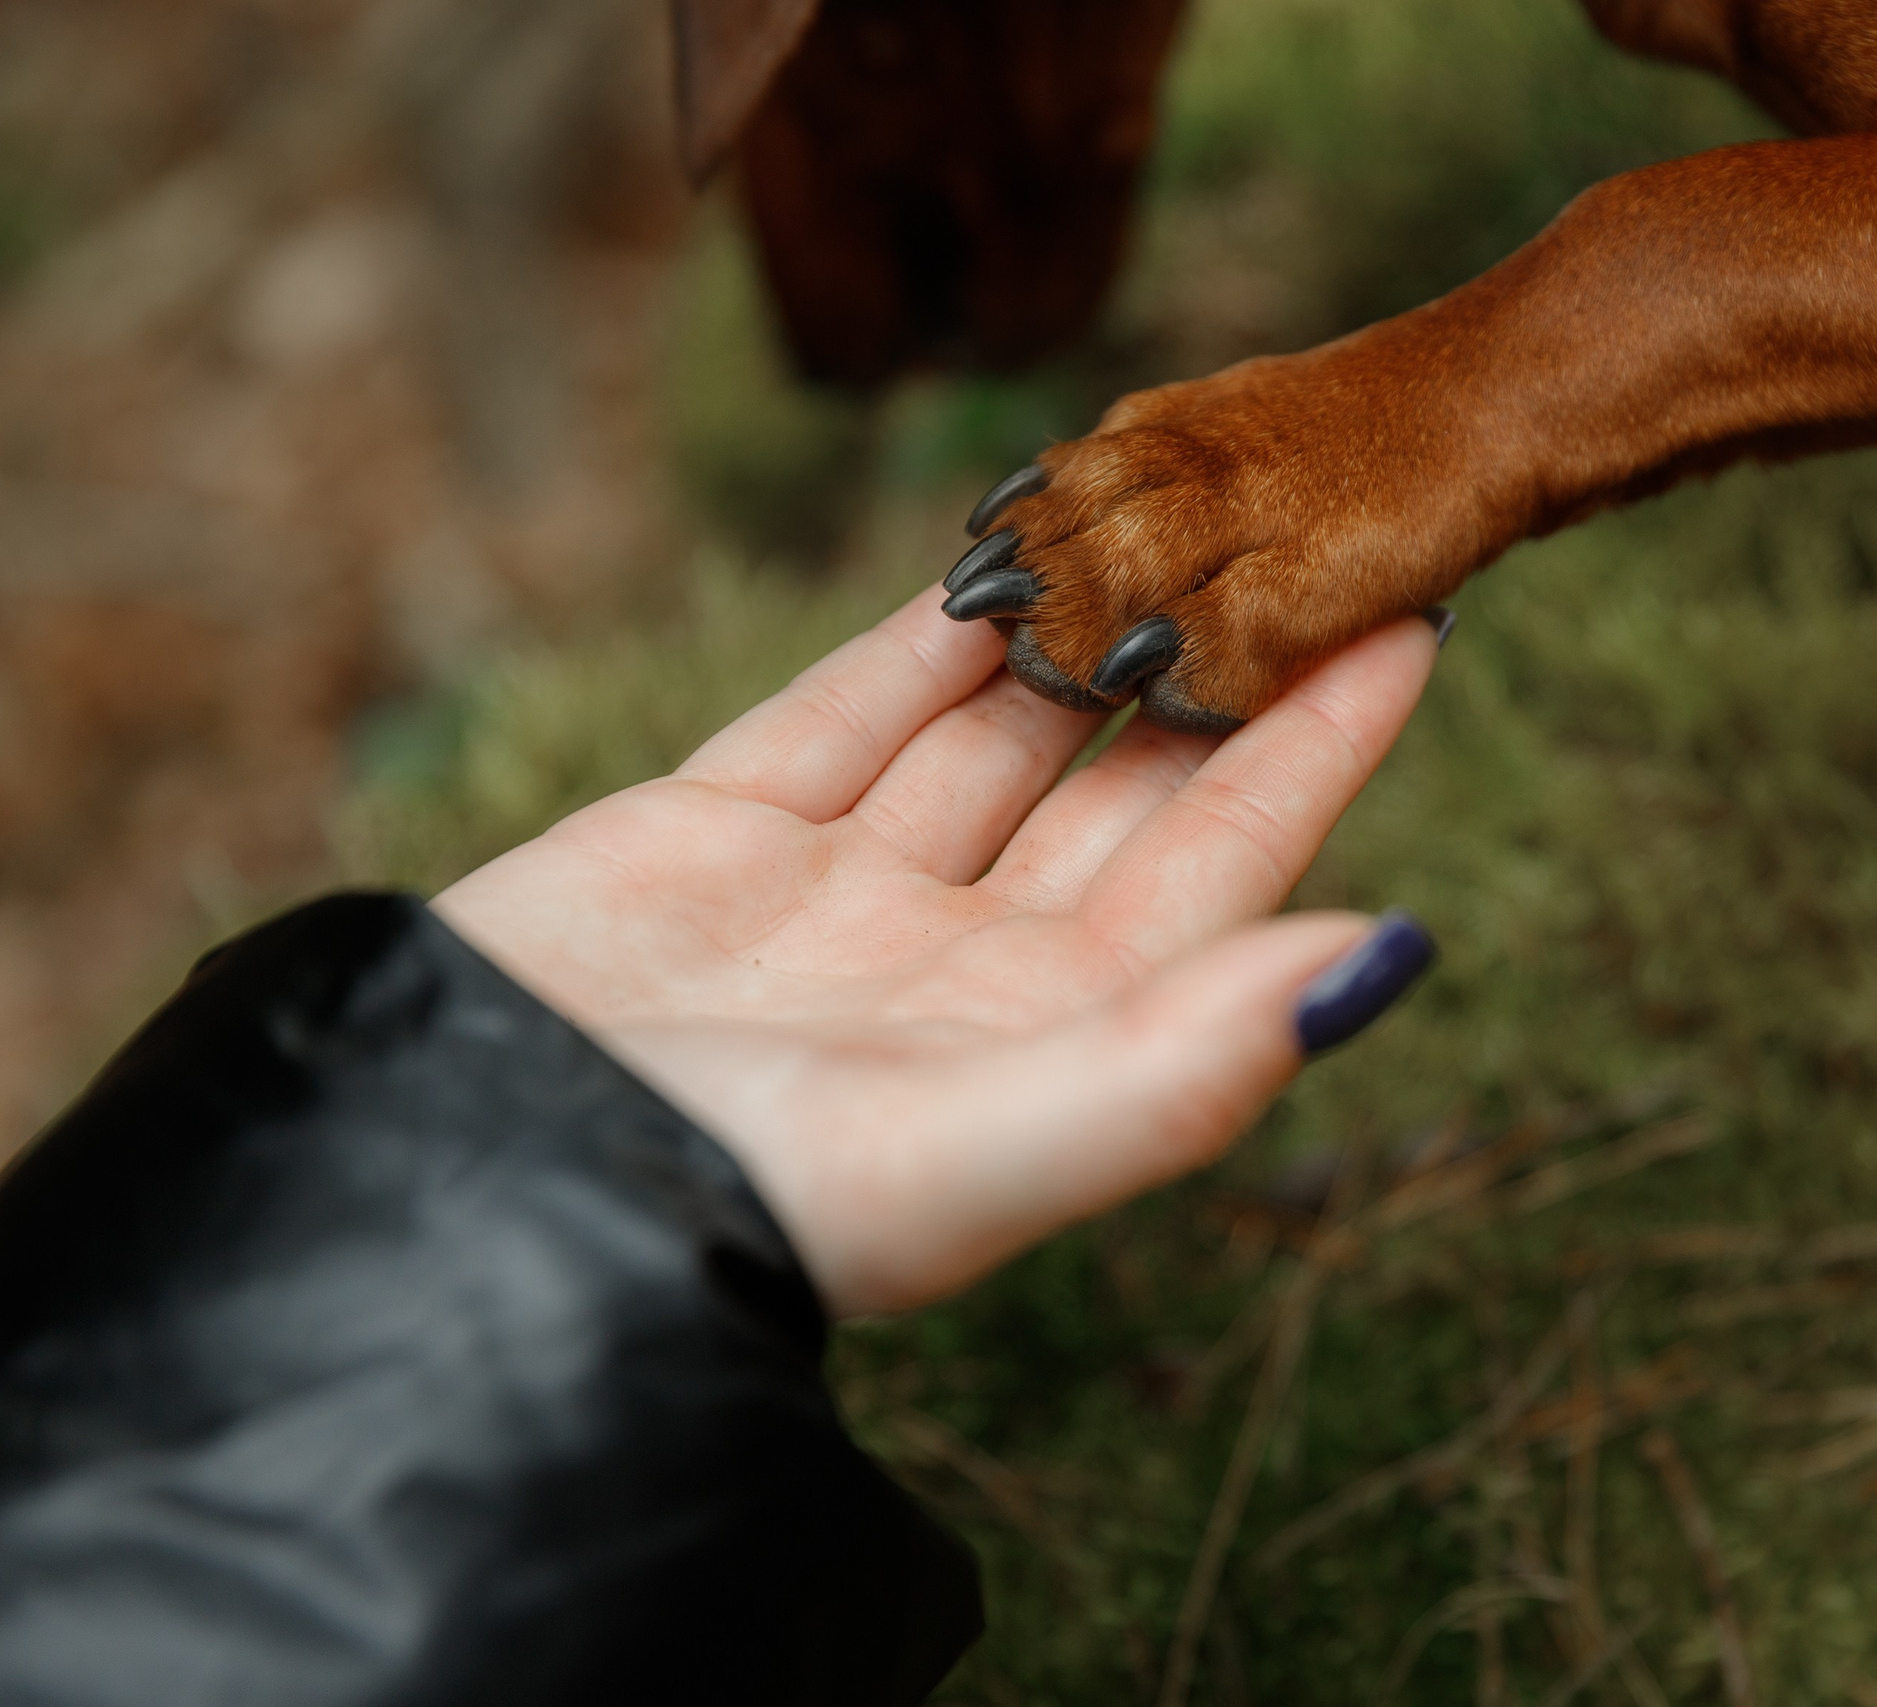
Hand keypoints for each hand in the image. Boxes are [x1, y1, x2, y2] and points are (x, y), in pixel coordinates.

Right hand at [433, 583, 1443, 1316]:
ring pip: (987, 731)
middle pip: (1119, 788)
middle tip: (1299, 529)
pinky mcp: (717, 838)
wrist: (463, 1192)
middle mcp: (963, 968)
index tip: (1413, 623)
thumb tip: (1386, 958)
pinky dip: (920, 638)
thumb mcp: (977, 1156)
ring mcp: (840, 899)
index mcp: (1049, 1041)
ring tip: (1164, 509)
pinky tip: (1000, 553)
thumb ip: (1181, 1064)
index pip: (1221, 867)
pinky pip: (846, 712)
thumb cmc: (741, 1209)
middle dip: (1209, 666)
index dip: (1318, 747)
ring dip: (1075, 626)